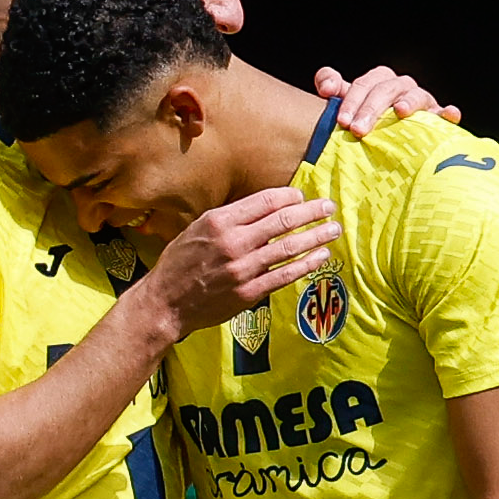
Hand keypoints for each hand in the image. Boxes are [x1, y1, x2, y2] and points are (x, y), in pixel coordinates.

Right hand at [137, 188, 338, 339]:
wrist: (165, 302)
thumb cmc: (181, 263)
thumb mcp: (198, 229)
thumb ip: (230, 218)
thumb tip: (265, 207)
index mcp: (219, 222)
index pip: (265, 201)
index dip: (290, 197)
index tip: (303, 196)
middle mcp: (233, 242)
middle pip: (283, 221)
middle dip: (311, 212)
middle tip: (329, 207)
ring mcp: (243, 268)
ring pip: (289, 247)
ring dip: (316, 236)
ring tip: (333, 229)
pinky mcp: (249, 292)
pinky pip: (285, 275)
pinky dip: (307, 264)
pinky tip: (322, 256)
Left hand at [313, 65, 461, 135]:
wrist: (390, 141)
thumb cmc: (367, 122)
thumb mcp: (347, 105)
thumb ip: (332, 87)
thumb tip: (326, 87)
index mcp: (380, 81)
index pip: (365, 84)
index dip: (352, 100)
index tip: (342, 122)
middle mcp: (402, 87)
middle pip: (387, 89)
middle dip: (371, 108)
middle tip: (358, 130)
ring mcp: (422, 102)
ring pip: (416, 95)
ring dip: (408, 102)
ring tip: (399, 112)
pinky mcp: (439, 119)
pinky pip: (446, 113)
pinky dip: (448, 112)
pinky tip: (449, 114)